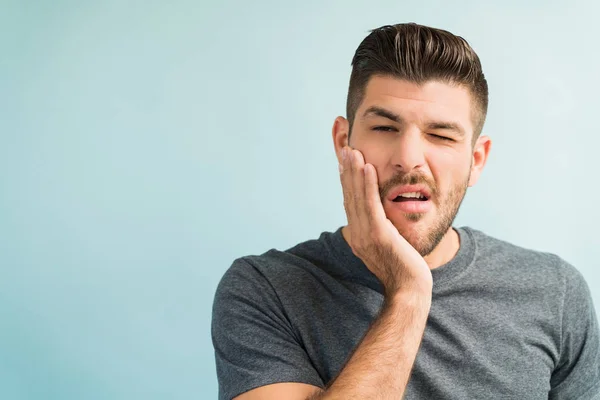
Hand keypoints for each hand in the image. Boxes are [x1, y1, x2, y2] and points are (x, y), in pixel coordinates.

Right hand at [339, 146, 432, 297]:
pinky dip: (368, 185)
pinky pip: (371, 205)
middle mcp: (357, 234)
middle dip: (347, 171)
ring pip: (357, 197)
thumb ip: (382, 232)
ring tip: (353, 151)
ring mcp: (366, 235)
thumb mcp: (389, 247)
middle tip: (345, 149)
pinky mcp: (378, 235)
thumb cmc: (404, 271)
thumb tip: (384, 220)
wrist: (409, 291)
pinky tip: (368, 168)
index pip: (350, 203)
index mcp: (358, 236)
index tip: (347, 162)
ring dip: (354, 172)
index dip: (348, 181)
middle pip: (350, 196)